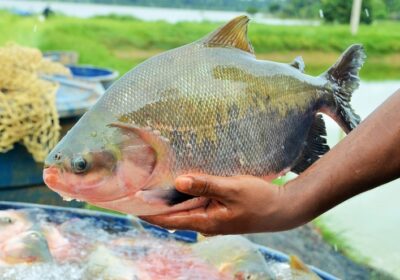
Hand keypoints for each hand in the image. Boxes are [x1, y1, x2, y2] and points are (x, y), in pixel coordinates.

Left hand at [139, 174, 299, 234]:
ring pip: (185, 209)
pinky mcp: (219, 212)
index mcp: (206, 222)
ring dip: (171, 198)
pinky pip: (197, 204)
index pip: (169, 220)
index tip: (131, 205)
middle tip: (139, 188)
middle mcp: (206, 223)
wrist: (282, 209)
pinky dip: (186, 195)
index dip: (149, 213)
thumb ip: (205, 184)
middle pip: (174, 215)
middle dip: (157, 204)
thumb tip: (177, 182)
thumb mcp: (232, 189)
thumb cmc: (259, 200)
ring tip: (155, 183)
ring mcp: (213, 218)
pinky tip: (183, 183)